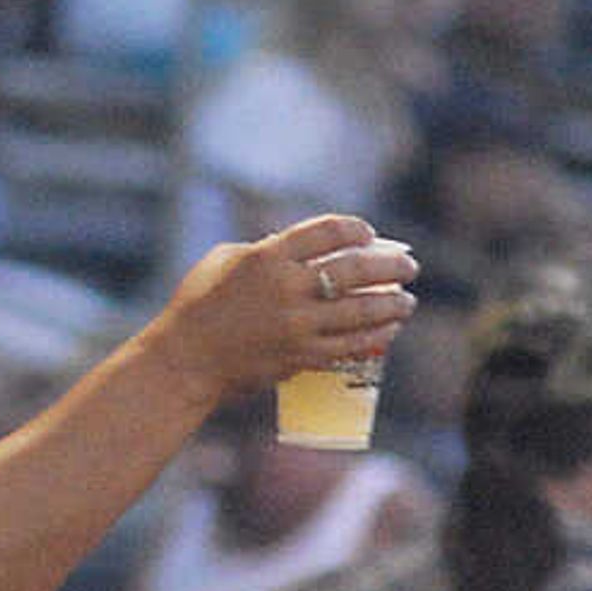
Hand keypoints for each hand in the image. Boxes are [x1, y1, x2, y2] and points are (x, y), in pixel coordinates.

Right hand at [148, 213, 416, 403]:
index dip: (356, 229)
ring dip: (393, 304)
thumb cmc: (196, 307)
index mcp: (267, 257)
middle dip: (391, 266)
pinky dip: (375, 336)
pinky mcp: (300, 356)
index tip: (367, 234)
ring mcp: (296, 325)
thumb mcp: (223, 261)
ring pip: (362, 310)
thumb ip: (265, 251)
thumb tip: (302, 250)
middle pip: (356, 269)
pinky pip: (350, 345)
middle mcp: (286, 288)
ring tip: (407, 302)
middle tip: (409, 268)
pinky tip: (388, 331)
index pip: (328, 231)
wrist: (183, 361)